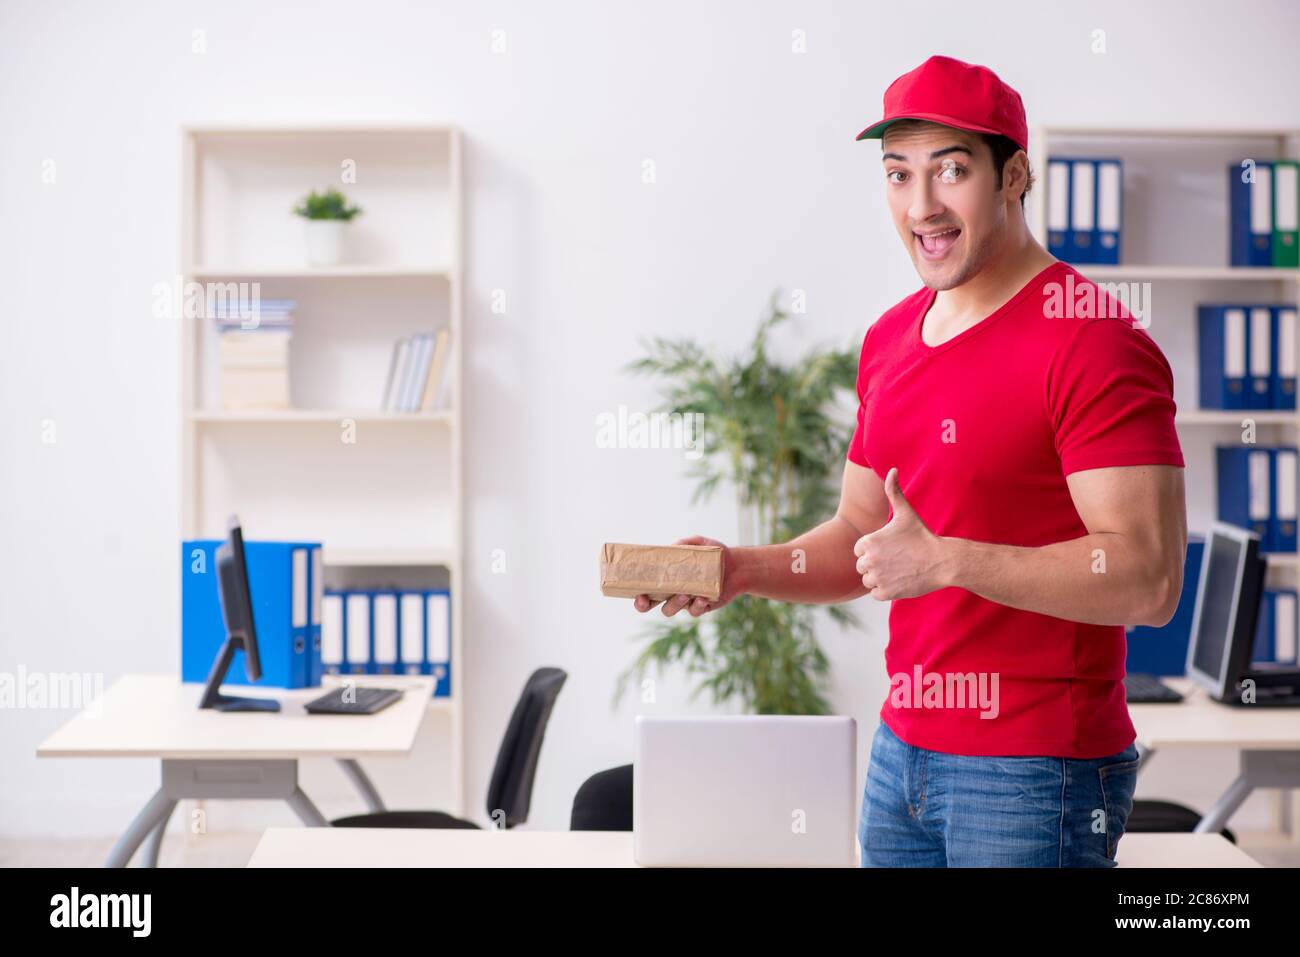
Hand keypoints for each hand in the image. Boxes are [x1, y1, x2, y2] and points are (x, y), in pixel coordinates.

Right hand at [633, 535, 743, 617]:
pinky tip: (702, 597)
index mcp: (667, 578)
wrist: (738, 565)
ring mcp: (686, 601)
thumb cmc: (713, 554)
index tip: (636, 593)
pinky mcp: (702, 607)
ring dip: (674, 603)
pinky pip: (695, 611)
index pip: (647, 587)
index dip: (637, 594)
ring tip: (684, 593)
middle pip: (652, 604)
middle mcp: (673, 591)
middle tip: (644, 599)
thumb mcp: (698, 543)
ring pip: (671, 609)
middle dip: (644, 605)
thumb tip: (669, 548)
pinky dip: (697, 605)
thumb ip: (683, 543)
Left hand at [853, 468, 949, 600]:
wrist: (942, 561)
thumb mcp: (906, 512)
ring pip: (867, 580)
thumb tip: (892, 470)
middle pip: (862, 566)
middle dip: (875, 564)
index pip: (859, 550)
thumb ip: (893, 491)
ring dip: (879, 578)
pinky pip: (875, 593)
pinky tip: (899, 580)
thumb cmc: (923, 535)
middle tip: (896, 559)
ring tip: (898, 569)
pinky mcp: (885, 593)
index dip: (873, 549)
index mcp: (868, 542)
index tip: (889, 548)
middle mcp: (869, 560)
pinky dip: (885, 590)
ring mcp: (877, 578)